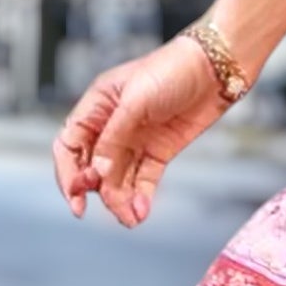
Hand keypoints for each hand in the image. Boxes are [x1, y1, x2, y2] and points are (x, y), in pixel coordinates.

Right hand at [52, 36, 227, 228]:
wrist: (217, 68)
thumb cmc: (174, 68)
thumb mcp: (137, 99)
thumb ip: (115, 137)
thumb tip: (98, 172)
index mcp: (98, 106)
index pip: (69, 145)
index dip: (67, 172)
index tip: (76, 196)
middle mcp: (113, 126)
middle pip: (92, 168)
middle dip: (98, 190)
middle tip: (111, 202)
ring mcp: (136, 141)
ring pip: (118, 179)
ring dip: (120, 201)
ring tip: (131, 217)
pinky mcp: (159, 152)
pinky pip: (143, 181)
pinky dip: (140, 198)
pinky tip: (141, 212)